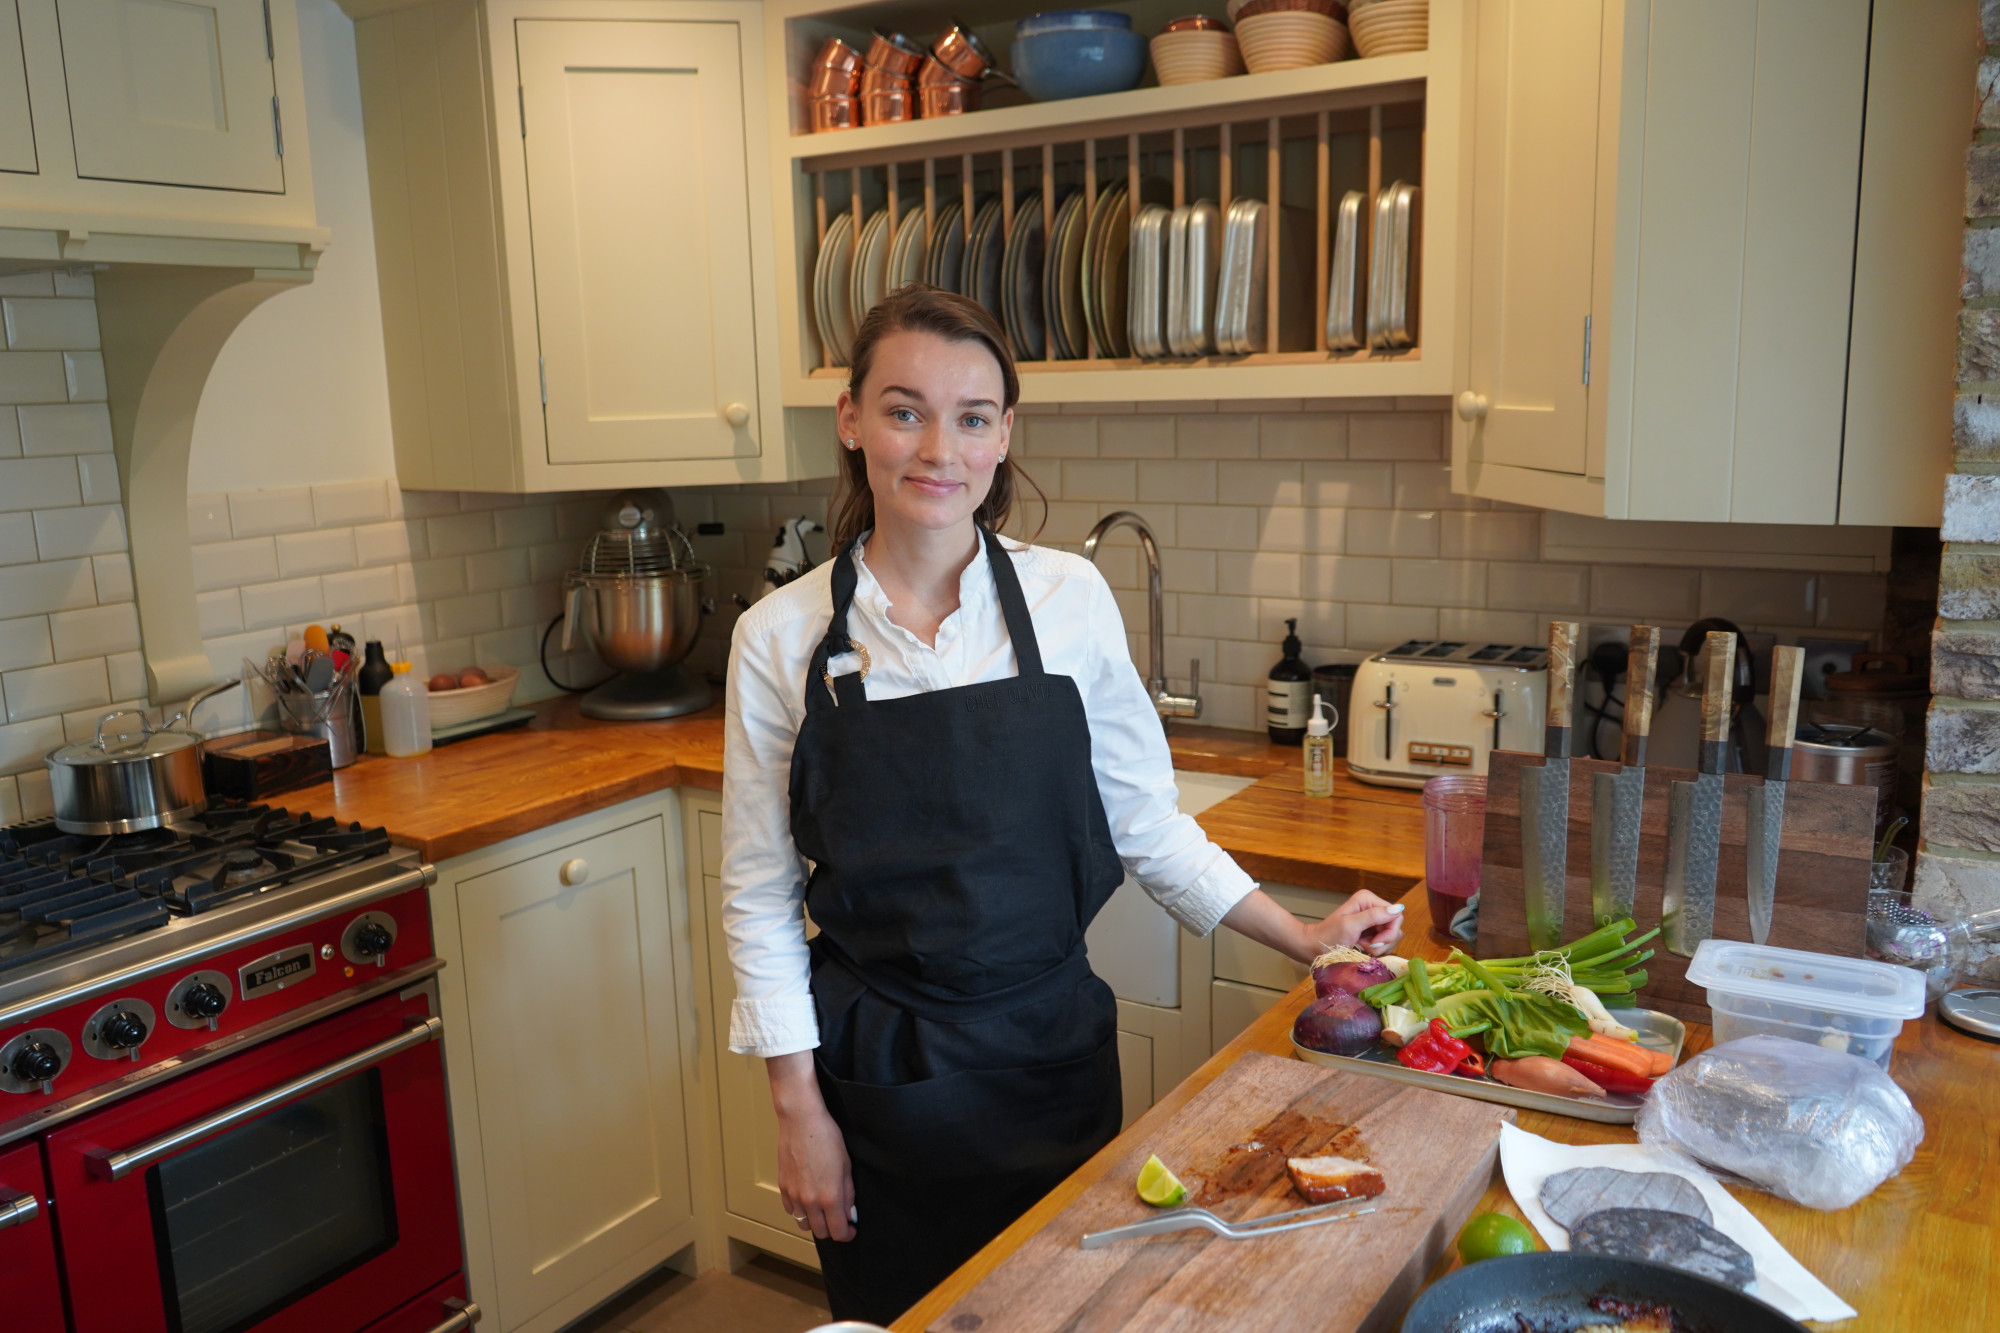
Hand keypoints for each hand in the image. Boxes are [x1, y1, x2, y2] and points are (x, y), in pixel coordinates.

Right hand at [767, 1052, 856, 1241]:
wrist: (802, 1121)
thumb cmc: (827, 1138)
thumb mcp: (846, 1166)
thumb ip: (848, 1194)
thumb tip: (850, 1214)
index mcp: (829, 1198)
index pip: (838, 1232)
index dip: (847, 1234)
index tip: (851, 1229)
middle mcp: (810, 1201)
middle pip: (821, 1232)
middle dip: (832, 1229)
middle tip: (839, 1218)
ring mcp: (794, 1195)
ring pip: (804, 1224)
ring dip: (815, 1222)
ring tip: (823, 1209)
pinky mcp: (783, 1187)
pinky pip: (791, 1211)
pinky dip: (800, 1210)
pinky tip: (808, 1198)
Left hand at [1306, 889, 1405, 956]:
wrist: (1315, 947)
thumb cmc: (1328, 936)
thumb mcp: (1351, 926)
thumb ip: (1373, 916)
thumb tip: (1398, 908)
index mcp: (1368, 899)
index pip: (1396, 915)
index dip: (1390, 931)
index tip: (1375, 942)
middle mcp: (1373, 906)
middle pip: (1395, 927)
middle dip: (1384, 941)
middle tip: (1367, 946)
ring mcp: (1373, 920)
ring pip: (1392, 936)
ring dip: (1380, 946)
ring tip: (1363, 946)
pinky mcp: (1372, 931)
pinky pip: (1385, 942)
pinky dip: (1376, 948)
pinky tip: (1363, 947)